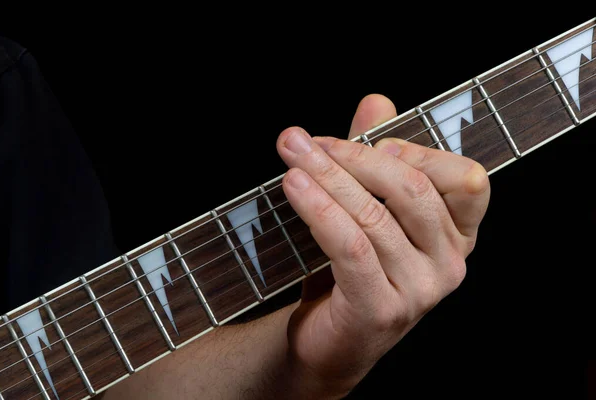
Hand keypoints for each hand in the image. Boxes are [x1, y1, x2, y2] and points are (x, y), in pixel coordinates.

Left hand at [276, 94, 489, 397]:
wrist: (329, 339)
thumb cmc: (352, 269)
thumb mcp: (368, 207)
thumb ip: (375, 156)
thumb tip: (377, 102)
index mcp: (457, 234)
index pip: (468, 179)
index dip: (419, 150)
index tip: (369, 139)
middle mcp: (450, 262)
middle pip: (412, 189)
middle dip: (353, 156)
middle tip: (304, 140)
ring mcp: (420, 290)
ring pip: (374, 216)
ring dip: (326, 177)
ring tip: (291, 155)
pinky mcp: (382, 309)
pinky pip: (351, 246)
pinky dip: (319, 209)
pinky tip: (294, 187)